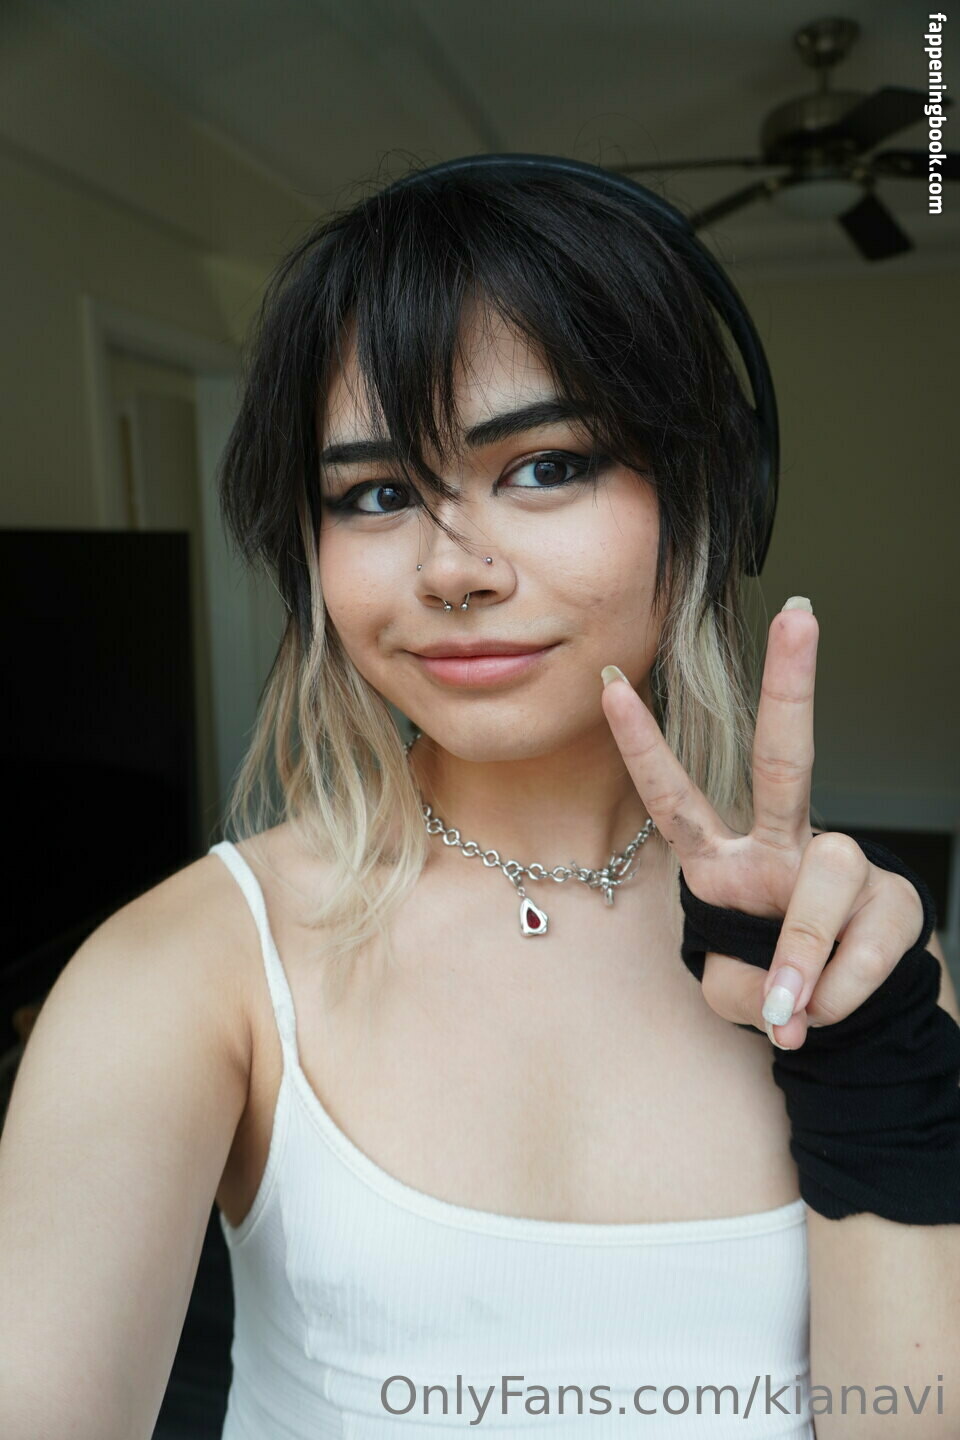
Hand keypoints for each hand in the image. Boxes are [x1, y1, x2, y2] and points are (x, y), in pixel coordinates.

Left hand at [600, 601, 925, 1049]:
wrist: (844, 1018)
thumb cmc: (771, 987)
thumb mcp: (733, 995)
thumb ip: (747, 988)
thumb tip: (792, 997)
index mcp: (722, 862)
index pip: (674, 797)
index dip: (642, 745)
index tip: (609, 681)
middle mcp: (780, 847)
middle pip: (784, 759)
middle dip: (791, 688)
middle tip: (800, 617)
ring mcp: (840, 866)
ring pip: (827, 882)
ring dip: (805, 962)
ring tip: (795, 1015)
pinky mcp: (892, 901)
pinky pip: (865, 945)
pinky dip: (837, 994)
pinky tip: (825, 1012)